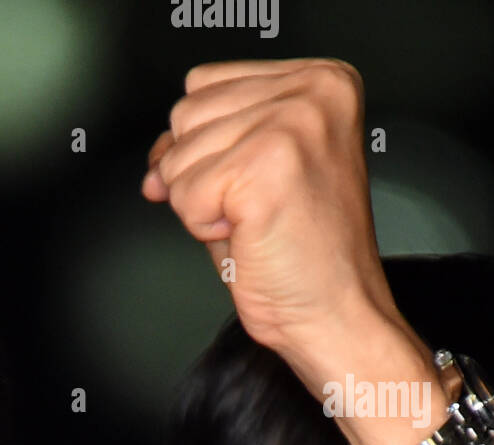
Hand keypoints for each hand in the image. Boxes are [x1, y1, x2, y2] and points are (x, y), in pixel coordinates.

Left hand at [143, 58, 448, 444]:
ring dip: (202, 205)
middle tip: (253, 210)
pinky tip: (251, 235)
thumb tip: (157, 153)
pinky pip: (185, 195)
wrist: (336, 313)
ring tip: (255, 222)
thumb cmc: (303, 258)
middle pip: (185, 117)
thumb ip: (209, 145)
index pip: (202, 84)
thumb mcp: (252, 177)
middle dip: (199, 176)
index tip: (239, 183)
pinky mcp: (267, 166)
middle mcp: (313, 92)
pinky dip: (204, 228)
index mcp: (322, 81)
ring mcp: (292, 123)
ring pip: (179, 157)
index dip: (200, 145)